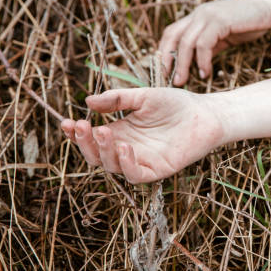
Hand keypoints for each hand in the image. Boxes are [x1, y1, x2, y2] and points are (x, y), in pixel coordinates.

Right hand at [61, 88, 224, 182]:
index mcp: (120, 131)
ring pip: (112, 166)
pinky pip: (136, 174)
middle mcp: (126, 148)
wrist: (204, 113)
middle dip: (85, 142)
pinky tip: (125, 147)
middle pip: (96, 154)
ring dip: (104, 152)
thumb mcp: (143, 96)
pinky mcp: (157, 170)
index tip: (66, 122)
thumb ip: (118, 100)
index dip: (76, 133)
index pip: (91, 136)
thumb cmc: (175, 104)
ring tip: (104, 132)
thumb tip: (88, 101)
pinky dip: (127, 164)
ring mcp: (141, 161)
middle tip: (81, 126)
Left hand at [159, 0, 270, 85]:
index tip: (166, 71)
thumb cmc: (250, 20)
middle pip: (172, 36)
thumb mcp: (226, 35)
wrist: (270, 4)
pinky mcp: (220, 21)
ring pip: (185, 42)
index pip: (171, 32)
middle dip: (167, 60)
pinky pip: (204, 44)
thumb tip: (197, 63)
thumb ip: (211, 46)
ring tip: (184, 81)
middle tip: (169, 80)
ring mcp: (209, 15)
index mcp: (198, 16)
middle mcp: (199, 13)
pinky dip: (202, 61)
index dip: (164, 51)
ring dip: (183, 64)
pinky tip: (205, 72)